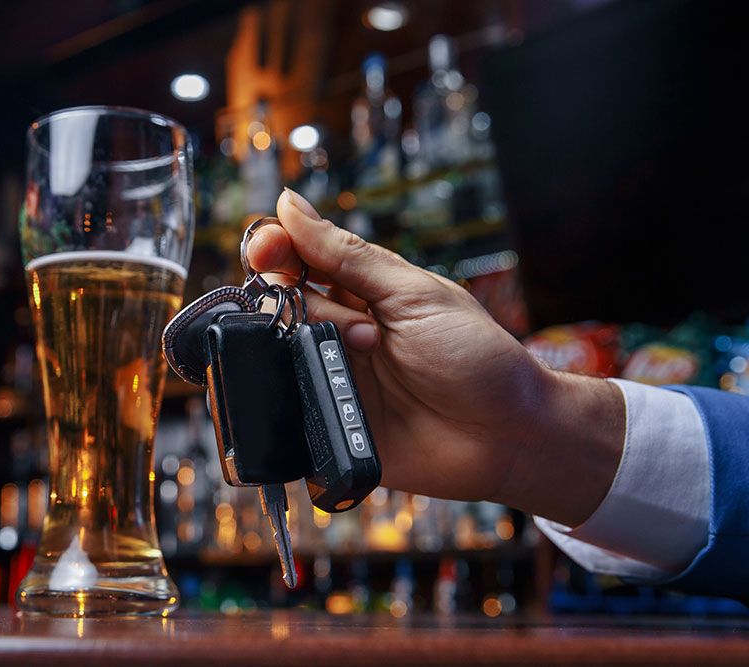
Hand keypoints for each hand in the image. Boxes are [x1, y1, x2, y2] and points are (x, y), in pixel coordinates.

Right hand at [248, 189, 624, 525]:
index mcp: (360, 291)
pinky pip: (279, 408)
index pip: (296, 258)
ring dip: (305, 347)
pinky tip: (316, 390)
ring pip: (273, 350)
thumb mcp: (414, 294)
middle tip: (362, 328)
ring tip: (364, 357)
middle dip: (303, 302)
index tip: (270, 248)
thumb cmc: (476, 358)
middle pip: (278, 301)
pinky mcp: (323, 424)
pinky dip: (281, 396)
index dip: (274, 247)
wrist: (508, 438)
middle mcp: (337, 331)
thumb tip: (289, 203)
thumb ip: (347, 255)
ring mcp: (329, 377)